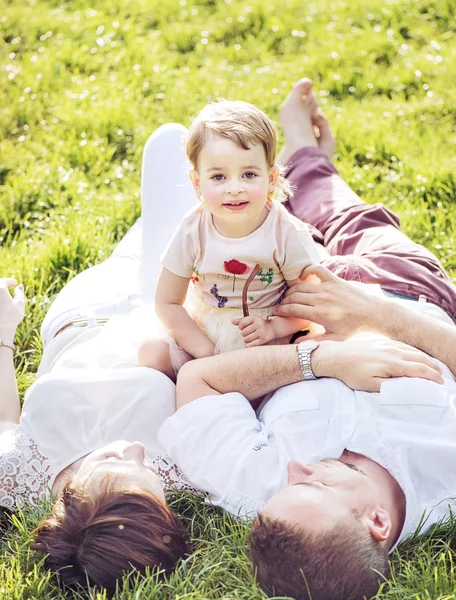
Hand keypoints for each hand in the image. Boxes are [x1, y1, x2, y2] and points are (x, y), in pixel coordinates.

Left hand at [0, 279, 25, 337]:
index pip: (4, 281)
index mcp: (0, 289)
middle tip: (8, 287)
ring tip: (5, 297)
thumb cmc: (11, 317)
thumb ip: (19, 293)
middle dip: (3, 285)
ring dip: (1, 294)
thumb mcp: (19, 304)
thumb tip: (19, 286)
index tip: (15, 284)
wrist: (0, 331)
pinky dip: (0, 301)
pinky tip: (2, 305)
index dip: (10, 281)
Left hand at [232, 315, 270, 346]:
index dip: (240, 326)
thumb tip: (231, 321)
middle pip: (243, 332)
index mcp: (255, 318)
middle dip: (244, 334)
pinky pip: (250, 345)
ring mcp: (261, 332)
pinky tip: (252, 341)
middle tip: (249, 332)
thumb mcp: (251, 320)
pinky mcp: (262, 340)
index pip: (241, 323)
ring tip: (251, 337)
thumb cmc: (258, 324)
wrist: (272, 329)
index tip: (244, 327)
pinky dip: (249, 344)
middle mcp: (258, 324)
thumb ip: (241, 320)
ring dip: (246, 339)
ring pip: (246, 339)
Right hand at [274, 265, 386, 338]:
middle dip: (284, 301)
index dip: (281, 311)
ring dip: (292, 290)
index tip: (276, 313)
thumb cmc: (355, 329)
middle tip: (282, 306)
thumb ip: (315, 341)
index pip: (292, 309)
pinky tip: (303, 277)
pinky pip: (317, 269)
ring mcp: (328, 287)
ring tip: (290, 296)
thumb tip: (297, 344)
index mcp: (320, 314)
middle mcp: (322, 299)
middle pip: (293, 296)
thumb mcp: (335, 339)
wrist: (375, 315)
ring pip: (301, 286)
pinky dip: (307, 270)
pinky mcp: (335, 280)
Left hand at [313, 337, 443, 391]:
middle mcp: (393, 351)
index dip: (432, 377)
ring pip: (413, 350)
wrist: (336, 356)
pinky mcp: (381, 340)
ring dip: (425, 358)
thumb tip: (407, 387)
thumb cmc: (351, 374)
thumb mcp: (370, 385)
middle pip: (420, 358)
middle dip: (433, 367)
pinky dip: (414, 351)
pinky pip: (403, 344)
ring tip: (433, 366)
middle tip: (441, 375)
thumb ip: (390, 387)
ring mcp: (387, 343)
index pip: (420, 370)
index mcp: (393, 363)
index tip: (440, 383)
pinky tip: (415, 355)